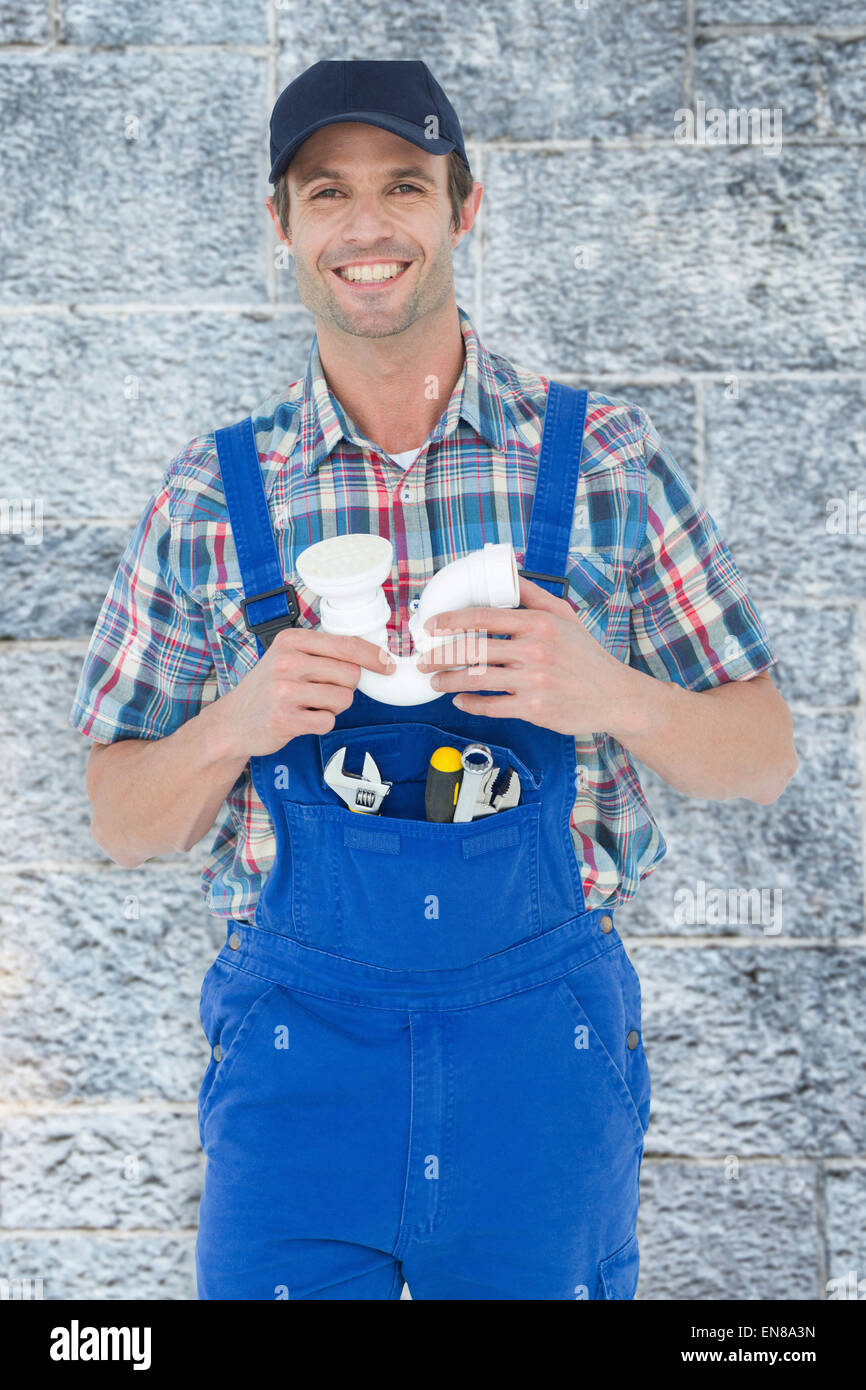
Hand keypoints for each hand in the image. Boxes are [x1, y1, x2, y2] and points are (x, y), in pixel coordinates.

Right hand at [216, 627, 395, 757]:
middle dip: (345, 687)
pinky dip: (321, 723)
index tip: (387, 664)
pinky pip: (328, 721)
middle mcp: (287, 662)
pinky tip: (301, 719)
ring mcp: (284, 691)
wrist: (233, 721)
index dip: (373, 656)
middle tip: (322, 691)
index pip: (346, 645)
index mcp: (291, 640)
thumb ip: (322, 652)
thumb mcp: (288, 657)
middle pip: (351, 675)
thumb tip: (373, 655)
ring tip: (307, 705)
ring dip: (333, 707)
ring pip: (343, 699)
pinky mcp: (285, 719)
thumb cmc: (267, 688)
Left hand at [415, 575, 633, 734]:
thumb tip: (508, 571)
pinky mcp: (535, 709)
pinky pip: (491, 707)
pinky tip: (460, 700)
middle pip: (473, 649)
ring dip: (449, 681)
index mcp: (539, 624)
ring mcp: (534, 682)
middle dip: (440, 655)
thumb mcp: (564, 616)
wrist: (614, 695)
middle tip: (423, 659)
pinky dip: (470, 704)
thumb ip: (533, 594)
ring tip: (436, 681)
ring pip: (477, 680)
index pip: (484, 616)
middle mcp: (535, 651)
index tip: (432, 625)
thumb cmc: (586, 655)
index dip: (452, 620)